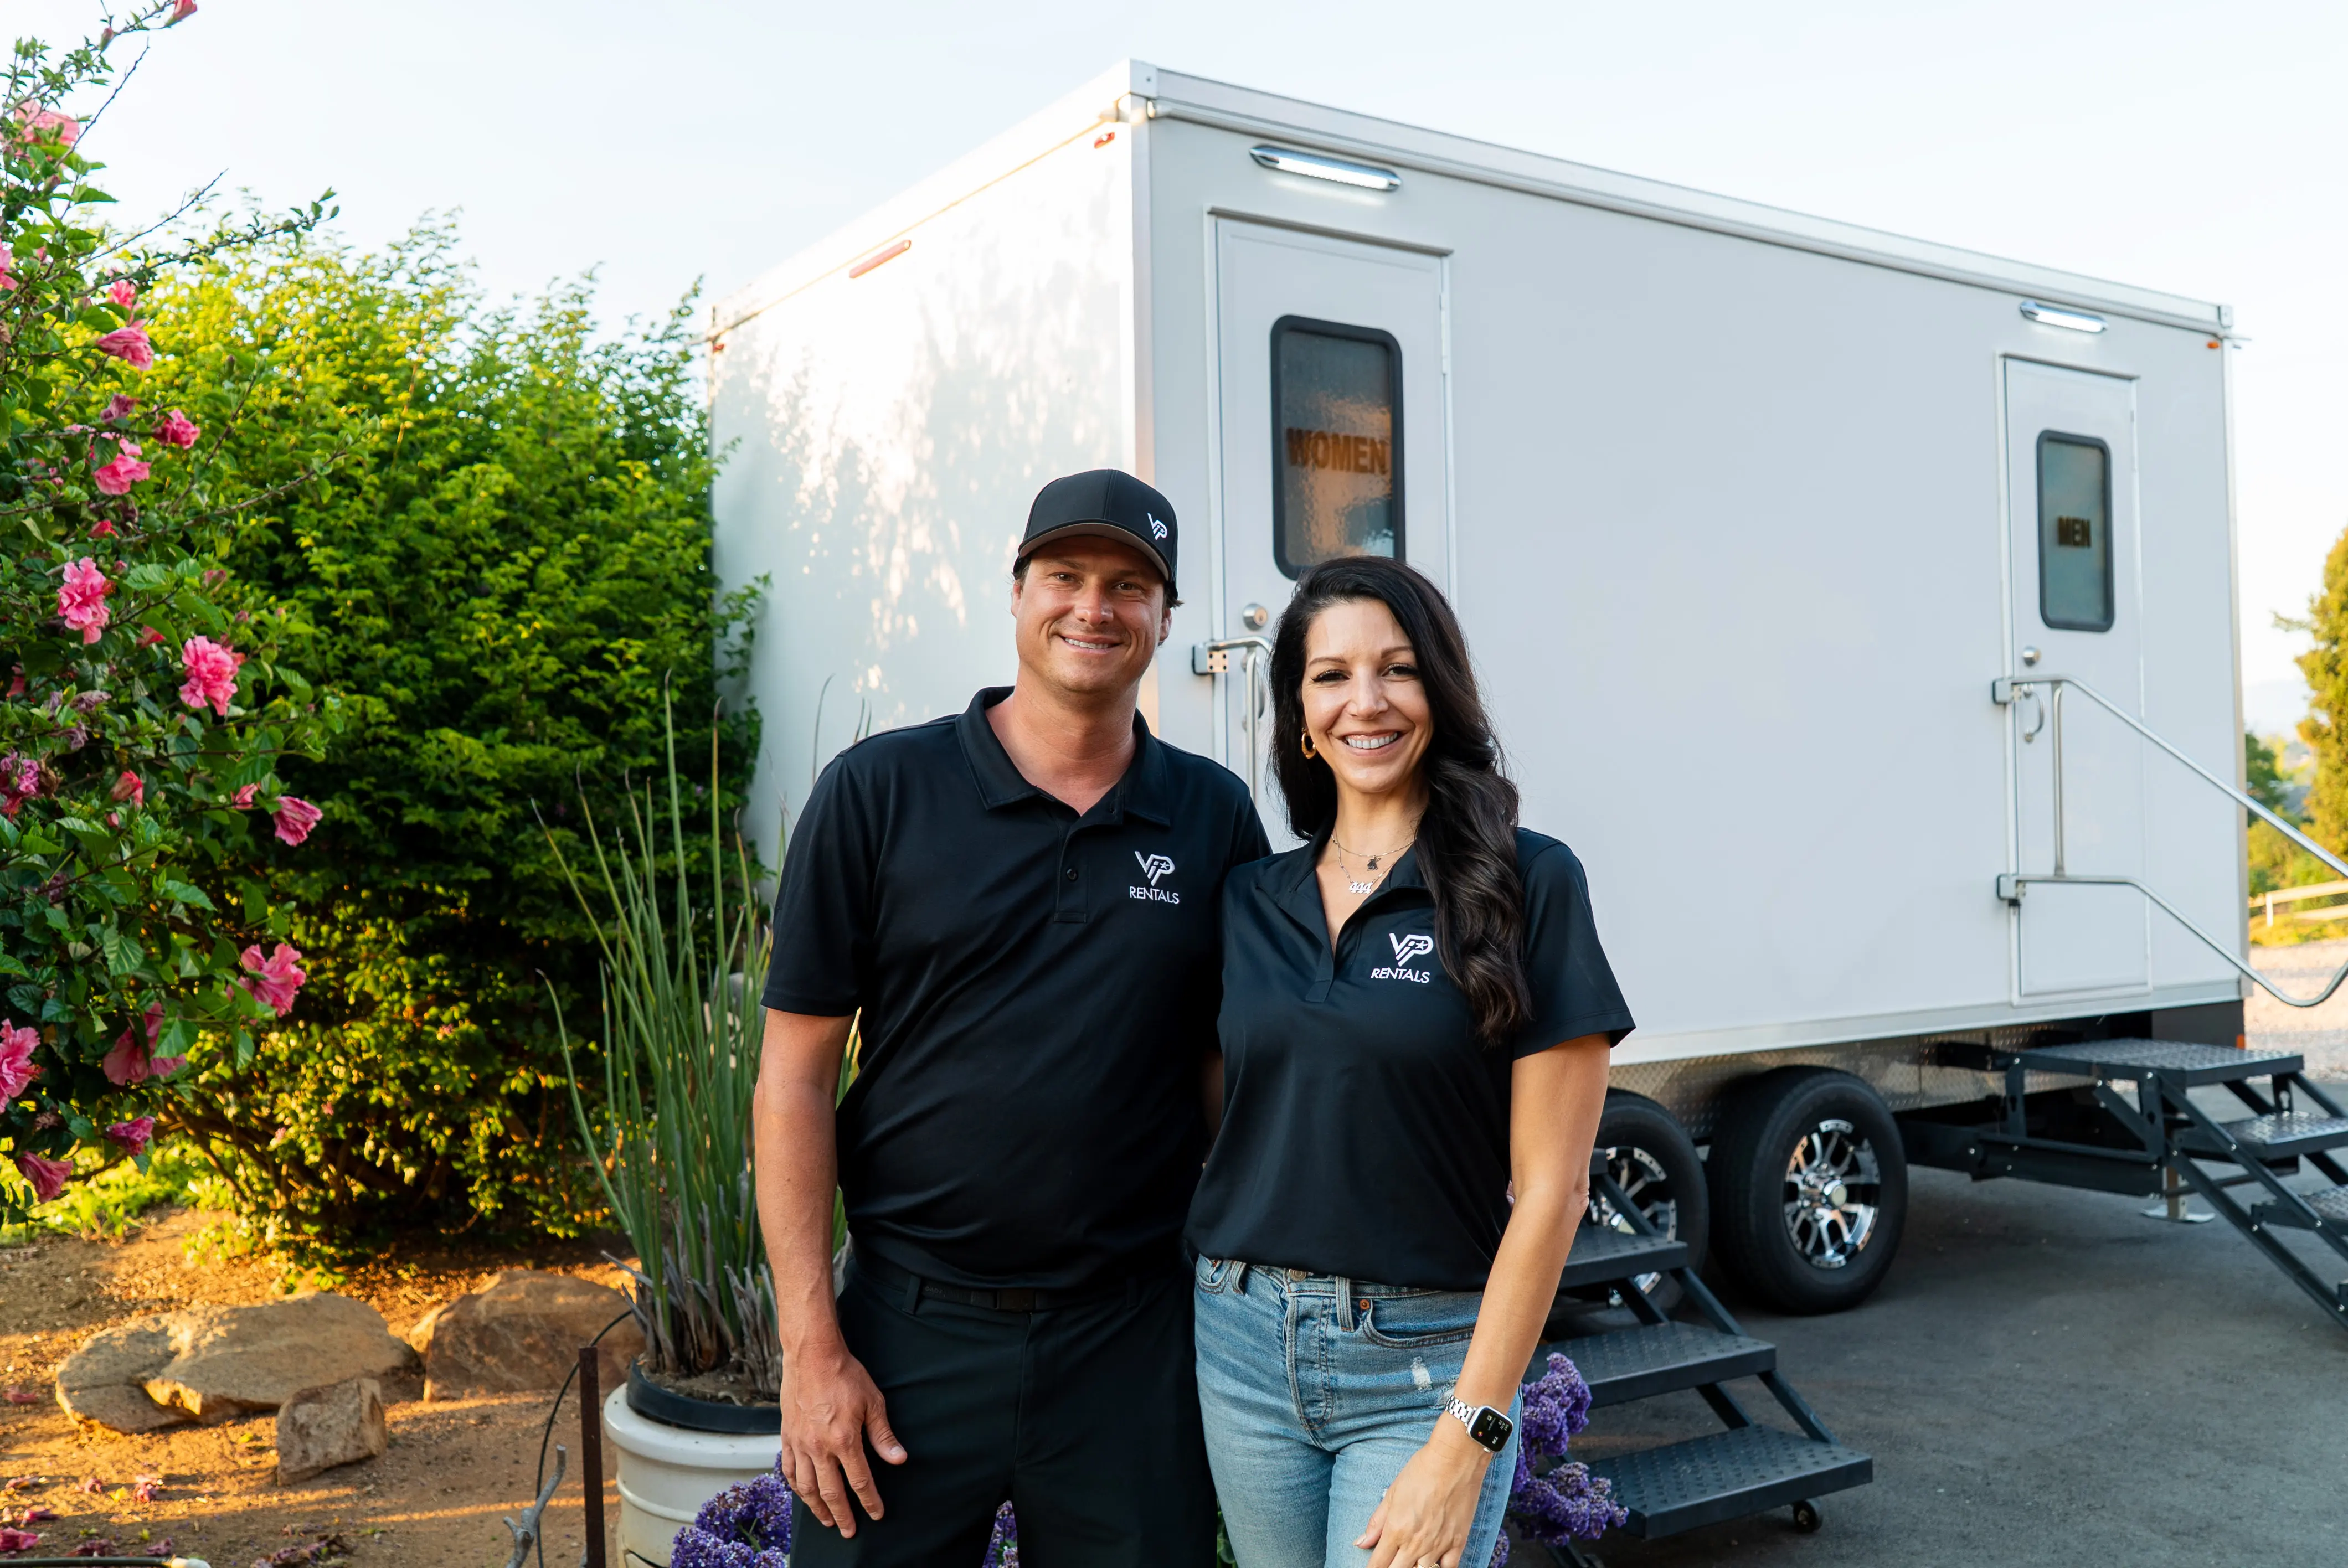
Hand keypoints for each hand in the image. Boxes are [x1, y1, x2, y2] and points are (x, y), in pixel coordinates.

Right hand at [779, 1337, 906, 1536]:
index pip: (860, 1481)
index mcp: (844, 1440)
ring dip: (817, 1507)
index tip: (877, 1514)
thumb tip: (898, 1459)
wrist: (812, 1355)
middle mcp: (819, 1447)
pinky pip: (788, 1469)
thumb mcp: (873, 1402)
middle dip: (843, 1515)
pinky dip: (795, 1486)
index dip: (870, 1501)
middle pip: (831, 1492)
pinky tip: (802, 1493)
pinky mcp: (787, 1436)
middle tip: (849, 1530)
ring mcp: (800, 1443)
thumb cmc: (845, 1375)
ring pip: (806, 1486)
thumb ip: (883, 1435)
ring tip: (826, 1520)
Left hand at [1356, 1421, 1491, 1567]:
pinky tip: (1433, 1563)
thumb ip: (1377, 1522)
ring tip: (1410, 1559)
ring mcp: (1438, 1545)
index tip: (1372, 1567)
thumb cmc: (1421, 1472)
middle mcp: (1416, 1543)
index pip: (1379, 1564)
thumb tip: (1360, 1542)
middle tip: (1391, 1560)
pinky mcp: (1458, 1542)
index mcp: (1396, 1530)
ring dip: (1413, 1567)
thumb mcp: (1392, 1493)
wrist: (1454, 1461)